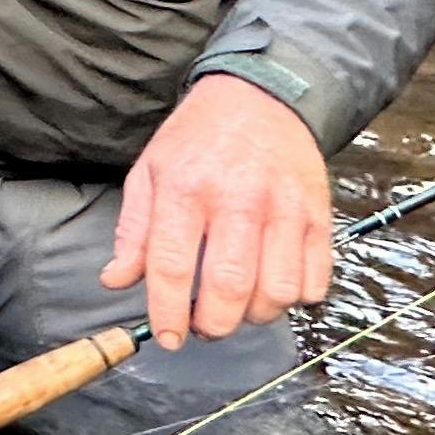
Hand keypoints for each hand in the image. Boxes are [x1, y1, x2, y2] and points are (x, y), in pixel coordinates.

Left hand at [104, 73, 334, 348]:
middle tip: (204, 326)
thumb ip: (132, 231)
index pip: (173, 266)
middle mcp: (239, 198)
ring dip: (255, 315)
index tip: (167, 337)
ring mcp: (285, 207)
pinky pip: (314, 279)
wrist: (260, 97)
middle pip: (229, 286)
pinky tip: (273, 284)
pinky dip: (295, 298)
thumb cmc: (198, 139)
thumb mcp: (149, 172)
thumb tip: (115, 280)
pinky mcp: (319, 214)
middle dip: (213, 325)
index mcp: (186, 188)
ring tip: (240, 306)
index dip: (167, 313)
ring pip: (277, 290)